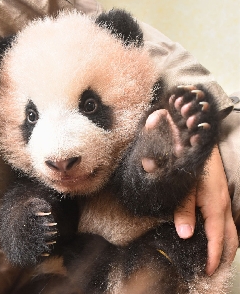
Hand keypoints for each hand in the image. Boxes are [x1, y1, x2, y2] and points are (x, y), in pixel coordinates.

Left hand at [174, 145, 238, 274]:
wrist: (202, 145)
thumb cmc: (193, 166)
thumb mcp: (185, 189)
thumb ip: (184, 211)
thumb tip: (185, 235)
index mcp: (215, 206)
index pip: (218, 239)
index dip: (213, 257)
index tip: (208, 271)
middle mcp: (224, 206)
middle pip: (231, 239)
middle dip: (224, 256)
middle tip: (214, 270)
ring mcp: (225, 201)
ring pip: (232, 230)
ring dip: (226, 246)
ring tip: (215, 258)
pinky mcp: (222, 196)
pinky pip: (228, 221)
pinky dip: (225, 234)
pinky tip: (215, 235)